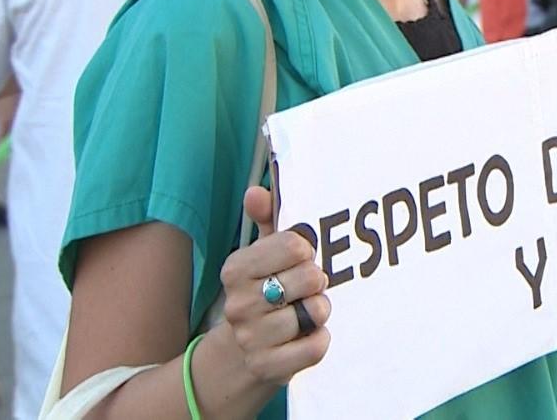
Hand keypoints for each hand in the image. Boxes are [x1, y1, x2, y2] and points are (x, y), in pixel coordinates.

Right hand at [218, 187, 330, 385]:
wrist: (244, 352)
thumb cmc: (265, 290)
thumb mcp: (263, 254)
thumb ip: (267, 219)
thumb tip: (255, 191)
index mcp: (236, 269)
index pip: (294, 244)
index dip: (307, 251)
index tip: (302, 258)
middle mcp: (239, 303)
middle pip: (310, 277)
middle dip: (316, 282)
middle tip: (306, 288)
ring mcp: (252, 338)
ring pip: (316, 312)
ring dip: (319, 311)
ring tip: (305, 312)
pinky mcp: (268, 367)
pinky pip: (316, 346)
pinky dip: (320, 340)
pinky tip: (307, 335)